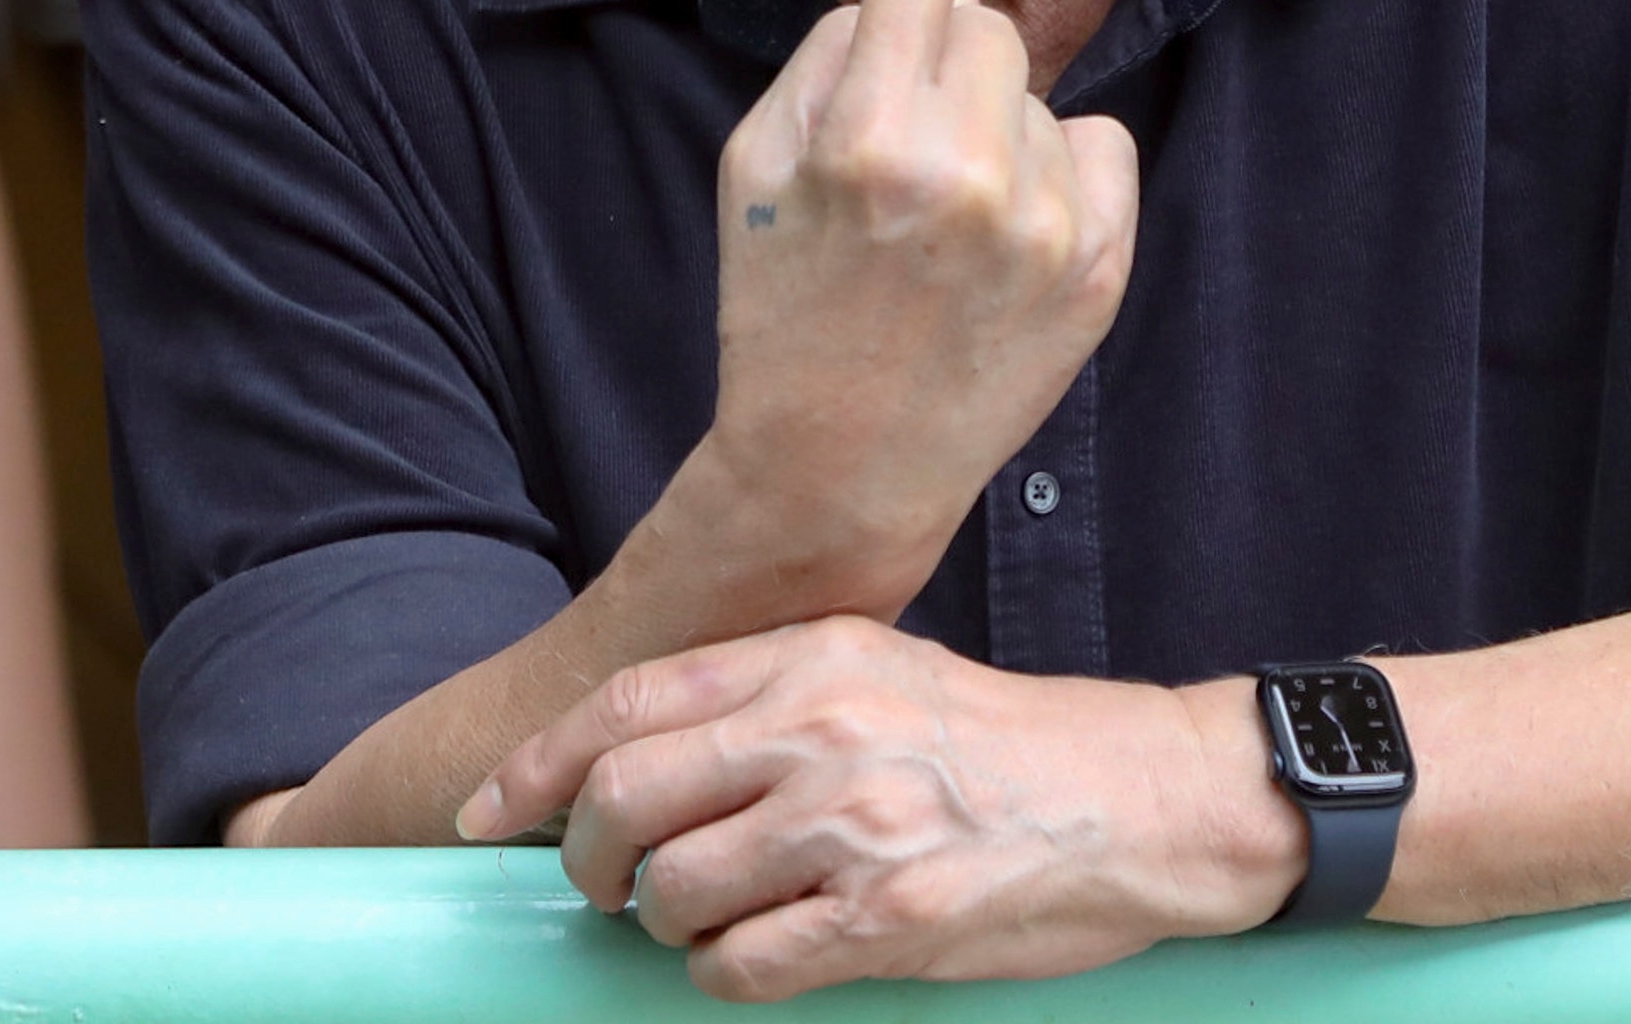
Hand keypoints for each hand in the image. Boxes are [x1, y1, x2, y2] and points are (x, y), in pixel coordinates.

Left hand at [460, 616, 1302, 1000]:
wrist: (1147, 798)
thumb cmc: (1007, 745)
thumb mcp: (884, 672)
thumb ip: (769, 697)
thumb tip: (638, 755)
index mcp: (813, 657)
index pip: (626, 705)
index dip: (534, 766)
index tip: (483, 814)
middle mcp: (823, 729)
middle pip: (624, 798)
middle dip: (585, 859)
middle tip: (602, 888)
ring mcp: (855, 825)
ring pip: (673, 892)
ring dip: (666, 923)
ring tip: (707, 921)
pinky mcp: (890, 919)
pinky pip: (744, 966)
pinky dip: (728, 973)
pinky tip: (767, 956)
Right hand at [690, 0, 1138, 605]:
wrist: (840, 467)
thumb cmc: (782, 305)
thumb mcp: (751, 170)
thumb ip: (824, 61)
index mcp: (862, 134)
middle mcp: (960, 169)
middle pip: (979, 25)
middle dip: (942, 65)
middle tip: (900, 162)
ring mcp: (1040, 223)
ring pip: (1036, 90)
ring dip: (999, 130)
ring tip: (948, 230)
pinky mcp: (1100, 268)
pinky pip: (1099, 148)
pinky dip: (1061, 180)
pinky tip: (1008, 252)